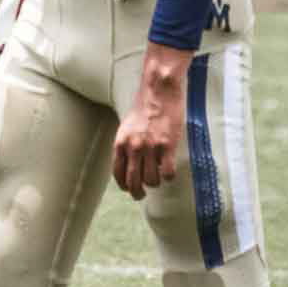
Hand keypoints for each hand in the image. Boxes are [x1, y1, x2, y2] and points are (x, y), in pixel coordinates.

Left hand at [111, 44, 190, 199]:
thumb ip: (126, 146)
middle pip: (133, 182)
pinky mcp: (167, 146)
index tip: (130, 188)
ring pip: (152, 180)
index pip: (118, 174)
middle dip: (138, 193)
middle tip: (143, 195)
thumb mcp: (126, 127)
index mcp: (120, 143)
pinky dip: (169, 176)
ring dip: (156, 182)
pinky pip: (168, 173)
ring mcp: (150, 148)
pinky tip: (169, 169)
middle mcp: (133, 148)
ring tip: (159, 176)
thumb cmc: (144, 108)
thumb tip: (129, 165)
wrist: (159, 91)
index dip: (124, 185)